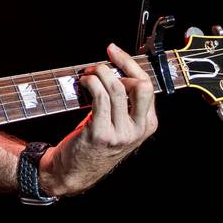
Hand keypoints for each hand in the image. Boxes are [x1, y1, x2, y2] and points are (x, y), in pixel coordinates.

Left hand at [41, 42, 157, 195]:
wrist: (74, 172)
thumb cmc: (95, 142)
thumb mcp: (119, 124)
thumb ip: (125, 102)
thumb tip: (116, 66)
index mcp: (148, 124)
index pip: (147, 85)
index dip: (130, 63)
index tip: (113, 50)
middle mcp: (138, 130)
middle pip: (140, 85)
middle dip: (119, 67)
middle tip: (100, 65)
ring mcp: (121, 133)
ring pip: (117, 88)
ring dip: (99, 73)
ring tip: (87, 74)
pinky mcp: (101, 134)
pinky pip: (100, 98)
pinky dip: (90, 83)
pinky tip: (83, 83)